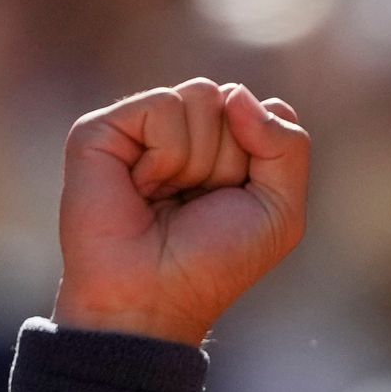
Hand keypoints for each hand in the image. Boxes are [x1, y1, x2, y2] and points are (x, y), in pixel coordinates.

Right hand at [52, 79, 311, 345]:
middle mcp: (183, 130)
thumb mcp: (281, 211)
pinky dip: (165, 155)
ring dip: (198, 159)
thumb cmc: (214, 261)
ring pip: (202, 95)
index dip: (263, 157)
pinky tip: (142, 186)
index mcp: (225, 145)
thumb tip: (236, 93)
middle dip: (229, 160)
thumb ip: (288, 145)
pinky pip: (163, 106)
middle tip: (196, 203)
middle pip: (233, 99)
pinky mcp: (103, 128)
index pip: (267, 110)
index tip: (236, 200)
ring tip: (166, 196)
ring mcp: (141, 126)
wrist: (155, 298)